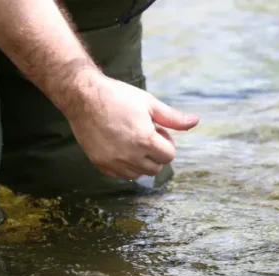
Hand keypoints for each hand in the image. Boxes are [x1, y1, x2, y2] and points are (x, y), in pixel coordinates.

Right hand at [63, 68, 198, 179]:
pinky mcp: (101, 164)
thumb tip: (196, 121)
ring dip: (142, 161)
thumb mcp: (149, 103)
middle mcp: (130, 155)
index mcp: (145, 140)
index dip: (166, 143)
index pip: (169, 156)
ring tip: (132, 140)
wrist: (82, 97)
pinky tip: (120, 147)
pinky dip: (125, 165)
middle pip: (156, 167)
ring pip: (140, 174)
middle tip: (145, 135)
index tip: (157, 130)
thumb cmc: (118, 97)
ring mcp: (114, 162)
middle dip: (156, 153)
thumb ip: (173, 117)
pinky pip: (122, 175)